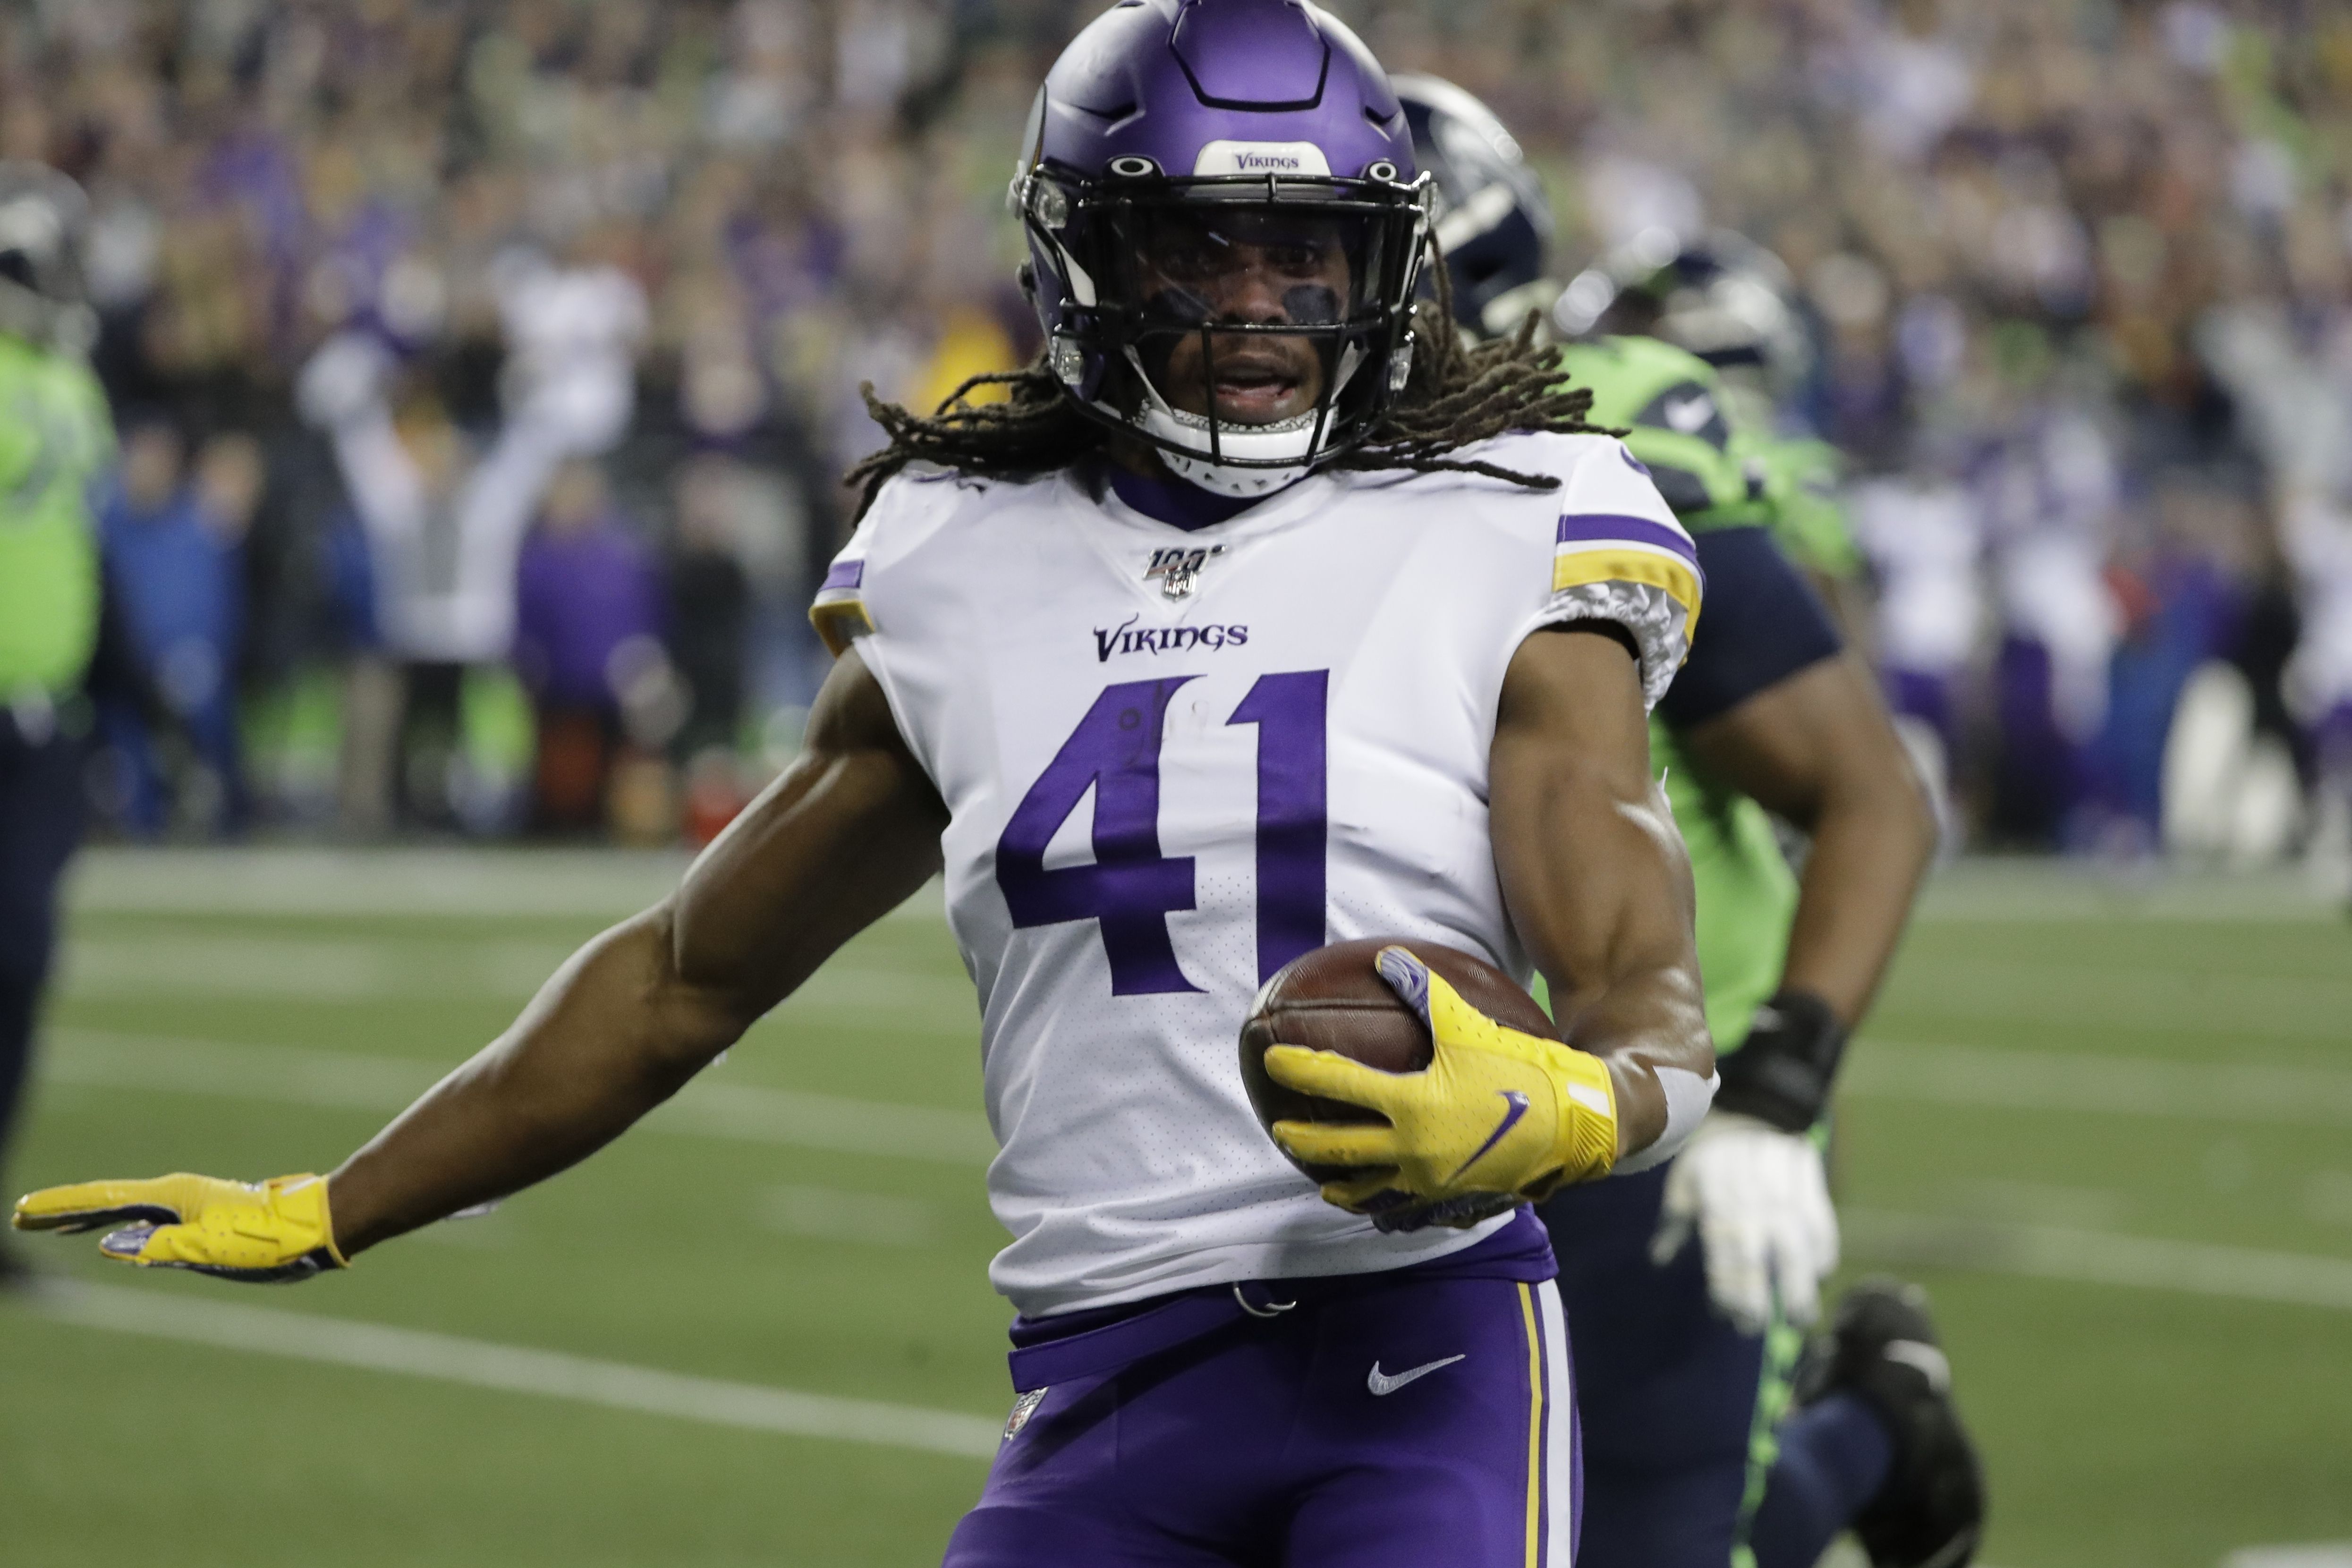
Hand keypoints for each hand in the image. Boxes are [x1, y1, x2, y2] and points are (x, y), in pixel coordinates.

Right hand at [12, 1173, 347, 1282]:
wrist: (309, 1228)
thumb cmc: (264, 1239)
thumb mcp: (207, 1250)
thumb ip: (157, 1247)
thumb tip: (108, 1244)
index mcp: (172, 1197)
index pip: (103, 1200)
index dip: (61, 1208)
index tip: (24, 1210)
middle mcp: (174, 1195)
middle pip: (105, 1201)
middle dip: (63, 1211)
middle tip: (21, 1217)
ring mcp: (185, 1204)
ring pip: (123, 1209)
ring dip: (86, 1216)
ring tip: (52, 1225)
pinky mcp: (196, 1217)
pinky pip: (143, 1218)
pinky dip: (115, 1222)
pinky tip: (108, 1233)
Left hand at [1266, 946, 1617, 1221]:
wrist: (1578, 1126)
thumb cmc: (1524, 1070)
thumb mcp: (1471, 1025)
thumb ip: (1425, 992)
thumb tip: (1389, 959)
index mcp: (1411, 1103)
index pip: (1337, 1083)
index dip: (1300, 1068)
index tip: (1273, 1060)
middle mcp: (1412, 1148)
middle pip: (1337, 1148)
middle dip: (1300, 1138)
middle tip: (1278, 1129)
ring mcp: (1430, 1183)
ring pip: (1367, 1191)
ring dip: (1338, 1184)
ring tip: (1322, 1182)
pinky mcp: (1453, 1204)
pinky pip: (1408, 1212)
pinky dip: (1386, 1210)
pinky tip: (1380, 1208)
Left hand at [1650, 1112, 1837, 1331]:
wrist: (1754, 1110)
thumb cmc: (1710, 1152)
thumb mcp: (1683, 1181)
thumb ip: (1674, 1223)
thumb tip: (1658, 1261)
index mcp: (1719, 1207)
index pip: (1723, 1259)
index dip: (1727, 1291)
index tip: (1728, 1317)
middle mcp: (1754, 1208)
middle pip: (1760, 1262)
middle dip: (1758, 1299)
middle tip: (1757, 1329)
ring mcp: (1787, 1201)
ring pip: (1797, 1252)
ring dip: (1799, 1287)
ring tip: (1801, 1318)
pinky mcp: (1812, 1191)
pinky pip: (1823, 1228)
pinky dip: (1824, 1252)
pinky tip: (1821, 1274)